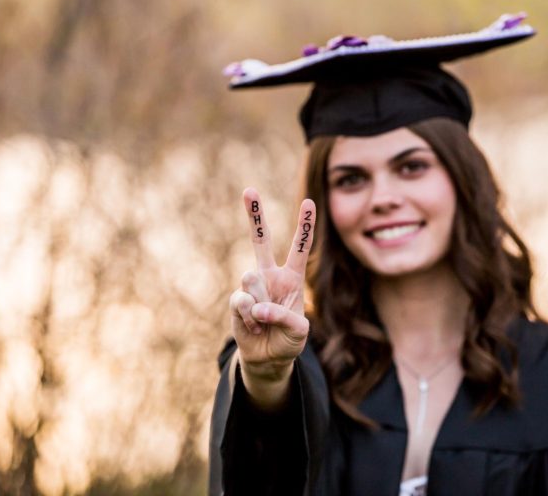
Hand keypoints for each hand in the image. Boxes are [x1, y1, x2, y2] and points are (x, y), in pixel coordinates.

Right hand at [229, 188, 315, 407]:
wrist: (267, 358)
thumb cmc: (288, 340)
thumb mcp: (299, 331)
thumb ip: (284, 316)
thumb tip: (256, 306)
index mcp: (291, 277)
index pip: (300, 247)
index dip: (305, 226)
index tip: (309, 201)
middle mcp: (269, 275)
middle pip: (260, 240)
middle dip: (255, 215)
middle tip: (249, 190)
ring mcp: (251, 287)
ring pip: (251, 280)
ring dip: (261, 305)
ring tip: (264, 321)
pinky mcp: (237, 301)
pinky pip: (242, 302)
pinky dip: (250, 318)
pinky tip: (254, 325)